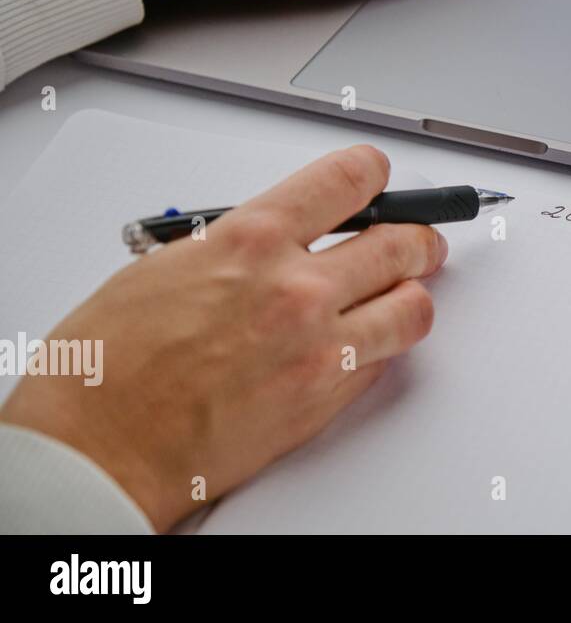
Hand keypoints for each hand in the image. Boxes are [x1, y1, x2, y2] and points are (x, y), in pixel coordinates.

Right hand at [0, 145, 445, 531]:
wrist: (100, 447)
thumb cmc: (112, 364)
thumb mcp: (171, 264)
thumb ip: (244, 245)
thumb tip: (285, 236)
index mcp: (251, 239)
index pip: (349, 180)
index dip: (374, 175)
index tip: (380, 178)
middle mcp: (295, 287)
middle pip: (400, 243)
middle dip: (416, 238)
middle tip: (418, 241)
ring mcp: (318, 345)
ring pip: (412, 306)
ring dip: (411, 295)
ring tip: (404, 293)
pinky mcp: (325, 397)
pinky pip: (384, 361)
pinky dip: (381, 347)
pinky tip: (363, 342)